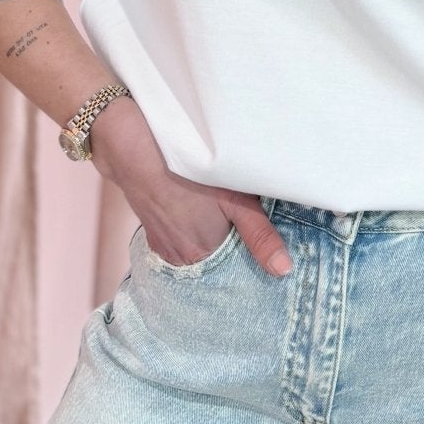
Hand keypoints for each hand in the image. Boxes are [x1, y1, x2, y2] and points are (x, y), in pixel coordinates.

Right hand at [88, 95, 291, 275]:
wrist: (139, 153)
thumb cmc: (193, 174)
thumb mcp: (237, 202)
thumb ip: (260, 237)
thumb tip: (283, 270)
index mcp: (203, 256)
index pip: (233, 267)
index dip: (246, 254)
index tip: (256, 240)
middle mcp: (181, 260)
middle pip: (214, 259)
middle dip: (228, 246)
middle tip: (236, 222)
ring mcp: (164, 248)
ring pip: (195, 249)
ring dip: (207, 238)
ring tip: (215, 216)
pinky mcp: (152, 235)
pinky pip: (178, 241)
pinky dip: (188, 232)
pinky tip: (195, 214)